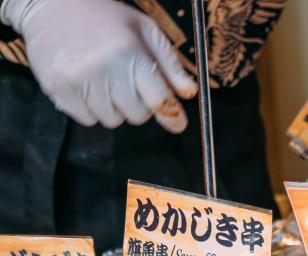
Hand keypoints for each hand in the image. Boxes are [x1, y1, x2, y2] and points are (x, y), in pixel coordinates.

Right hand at [1, 0, 196, 130]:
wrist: (50, 4)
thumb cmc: (103, 17)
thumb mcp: (144, 29)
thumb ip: (169, 63)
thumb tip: (189, 92)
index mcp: (129, 52)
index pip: (159, 100)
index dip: (172, 115)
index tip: (177, 123)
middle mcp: (103, 68)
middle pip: (137, 115)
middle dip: (138, 104)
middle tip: (127, 83)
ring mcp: (78, 81)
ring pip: (112, 120)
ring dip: (114, 107)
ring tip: (104, 80)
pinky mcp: (57, 89)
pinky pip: (87, 120)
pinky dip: (91, 108)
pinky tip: (87, 84)